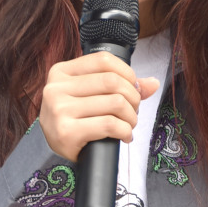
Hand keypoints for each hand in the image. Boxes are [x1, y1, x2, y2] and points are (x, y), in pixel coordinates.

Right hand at [39, 51, 159, 161]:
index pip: (103, 60)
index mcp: (61, 71)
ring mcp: (59, 109)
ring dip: (131, 116)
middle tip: (134, 109)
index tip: (134, 86)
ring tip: (129, 123)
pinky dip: (124, 131)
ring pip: (114, 103)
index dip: (127, 72)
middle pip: (112, 81)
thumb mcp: (90, 93)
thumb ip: (120, 84)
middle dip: (133, 96)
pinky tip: (124, 136)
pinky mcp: (66, 132)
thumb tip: (153, 83)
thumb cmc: (75, 116)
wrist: (54, 147)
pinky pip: (109, 124)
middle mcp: (56, 87)